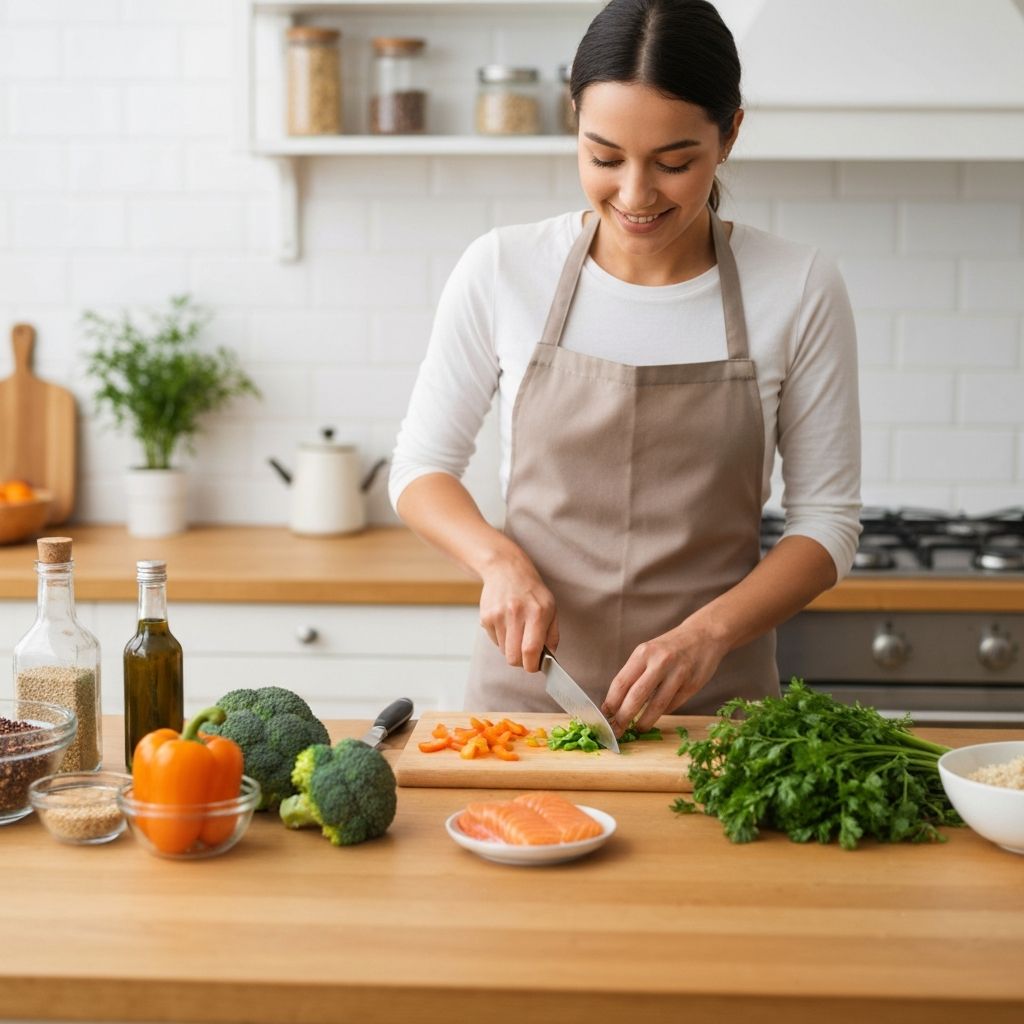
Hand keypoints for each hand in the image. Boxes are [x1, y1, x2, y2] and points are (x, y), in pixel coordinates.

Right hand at [478, 551, 558, 673]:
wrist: (506, 569)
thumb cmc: (531, 591)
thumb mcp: (551, 607)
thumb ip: (552, 634)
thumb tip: (548, 657)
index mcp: (537, 613)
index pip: (531, 650)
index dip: (532, 666)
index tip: (534, 667)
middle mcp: (517, 614)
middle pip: (513, 657)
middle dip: (521, 662)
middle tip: (526, 654)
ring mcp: (499, 615)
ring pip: (504, 651)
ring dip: (511, 648)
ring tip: (517, 631)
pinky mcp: (486, 617)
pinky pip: (494, 641)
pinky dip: (501, 638)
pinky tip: (506, 623)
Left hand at [601, 623, 729, 734]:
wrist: (704, 635)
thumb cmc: (669, 647)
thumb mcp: (648, 652)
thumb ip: (635, 674)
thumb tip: (617, 703)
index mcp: (643, 653)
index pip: (621, 683)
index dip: (611, 703)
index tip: (604, 717)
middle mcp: (660, 662)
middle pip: (636, 696)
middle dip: (623, 718)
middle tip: (617, 731)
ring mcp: (678, 674)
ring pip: (657, 706)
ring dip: (644, 722)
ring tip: (637, 729)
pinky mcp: (692, 685)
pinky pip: (673, 705)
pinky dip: (662, 713)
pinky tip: (657, 715)